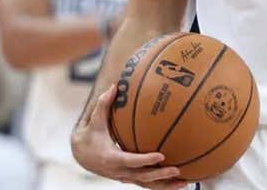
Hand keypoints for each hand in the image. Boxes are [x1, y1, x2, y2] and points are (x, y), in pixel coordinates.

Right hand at [70, 84, 188, 188]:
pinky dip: (162, 185)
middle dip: (160, 175)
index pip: (130, 161)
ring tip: (185, 182)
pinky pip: (147, 184)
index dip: (145, 160)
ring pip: (147, 184)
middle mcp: (119, 171)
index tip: (161, 155)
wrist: (81, 155)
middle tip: (177, 169)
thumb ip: (103, 105)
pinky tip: (179, 182)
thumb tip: (115, 86)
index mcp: (111, 158)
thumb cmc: (89, 136)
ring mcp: (125, 177)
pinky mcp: (129, 178)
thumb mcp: (94, 122)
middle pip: (142, 177)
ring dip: (165, 185)